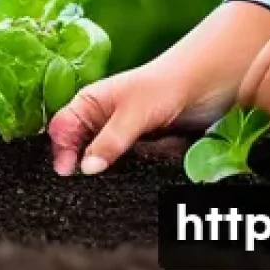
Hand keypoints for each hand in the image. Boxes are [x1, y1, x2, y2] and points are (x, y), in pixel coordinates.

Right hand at [48, 0, 269, 175]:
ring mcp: (120, 136)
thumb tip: (84, 169)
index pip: (60, 128)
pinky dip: (123, 176)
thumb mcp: (136, 111)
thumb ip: (110, 140)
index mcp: (91, 102)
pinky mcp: (141, 150)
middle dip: (78, 166)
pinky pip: (124, 169)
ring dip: (103, 175)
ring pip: (100, 162)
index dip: (59, 149)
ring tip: (105, 188)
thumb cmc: (168, 85)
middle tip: (84, 186)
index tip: (67, 172)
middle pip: (76, 149)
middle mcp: (101, 119)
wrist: (211, 82)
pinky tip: (126, 185)